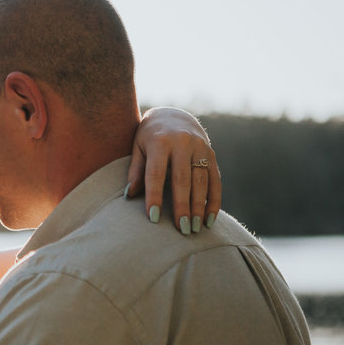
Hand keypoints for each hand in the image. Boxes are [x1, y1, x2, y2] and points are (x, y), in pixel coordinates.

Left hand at [126, 106, 220, 233]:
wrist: (173, 115)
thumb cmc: (149, 136)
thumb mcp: (137, 148)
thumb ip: (135, 171)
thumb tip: (128, 196)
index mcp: (160, 141)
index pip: (156, 173)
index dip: (154, 196)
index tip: (152, 218)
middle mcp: (183, 143)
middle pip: (183, 179)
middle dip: (182, 206)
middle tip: (181, 229)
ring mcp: (200, 147)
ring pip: (201, 181)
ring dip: (200, 207)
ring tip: (195, 228)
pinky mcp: (212, 153)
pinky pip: (215, 180)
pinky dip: (213, 200)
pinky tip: (209, 219)